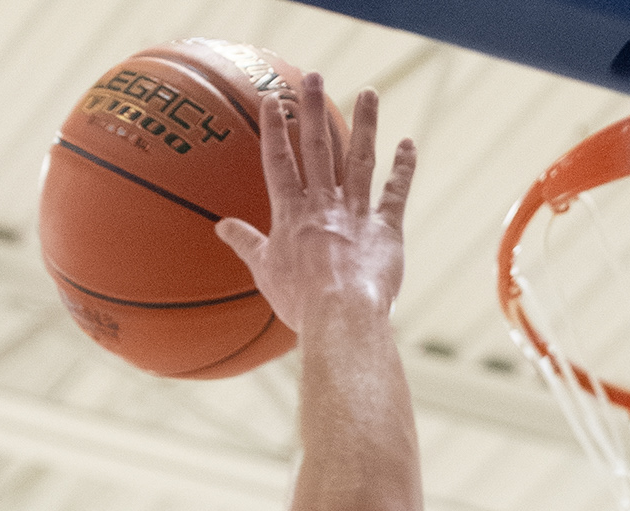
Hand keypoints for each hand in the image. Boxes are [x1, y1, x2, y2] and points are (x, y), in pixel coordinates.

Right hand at [215, 75, 415, 333]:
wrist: (340, 314)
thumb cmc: (299, 301)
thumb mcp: (264, 273)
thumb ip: (246, 244)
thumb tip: (221, 226)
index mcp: (292, 215)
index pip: (280, 163)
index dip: (274, 130)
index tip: (271, 100)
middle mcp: (325, 204)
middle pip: (319, 149)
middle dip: (314, 110)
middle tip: (314, 77)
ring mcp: (357, 213)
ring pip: (361, 159)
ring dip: (366, 123)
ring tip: (369, 92)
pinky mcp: (386, 228)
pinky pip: (396, 192)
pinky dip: (403, 168)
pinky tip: (408, 144)